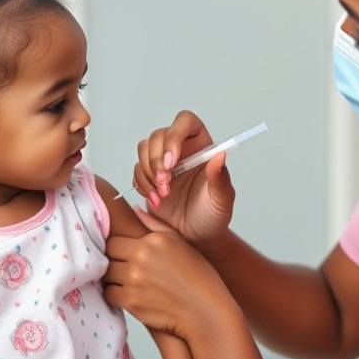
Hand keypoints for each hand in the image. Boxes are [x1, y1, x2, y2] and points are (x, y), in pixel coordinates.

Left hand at [103, 213, 237, 339]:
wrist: (205, 310)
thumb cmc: (198, 276)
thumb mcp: (179, 242)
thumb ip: (155, 224)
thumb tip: (136, 209)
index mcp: (151, 241)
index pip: (114, 240)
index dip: (118, 247)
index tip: (125, 255)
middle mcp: (141, 258)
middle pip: (107, 256)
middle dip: (114, 262)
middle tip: (125, 269)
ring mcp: (134, 280)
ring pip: (107, 275)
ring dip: (114, 279)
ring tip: (129, 282)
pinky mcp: (132, 301)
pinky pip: (110, 294)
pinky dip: (117, 296)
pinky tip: (131, 295)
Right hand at [132, 110, 235, 245]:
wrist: (196, 236)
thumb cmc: (212, 215)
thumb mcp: (222, 199)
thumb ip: (220, 178)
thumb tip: (220, 156)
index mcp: (201, 145)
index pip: (185, 122)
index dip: (174, 136)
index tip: (172, 162)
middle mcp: (181, 148)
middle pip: (158, 135)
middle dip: (157, 160)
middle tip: (166, 184)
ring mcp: (163, 161)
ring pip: (144, 150)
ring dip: (148, 173)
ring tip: (163, 195)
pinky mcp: (149, 176)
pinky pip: (137, 170)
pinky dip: (143, 185)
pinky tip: (156, 200)